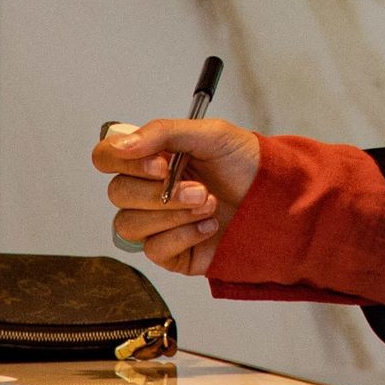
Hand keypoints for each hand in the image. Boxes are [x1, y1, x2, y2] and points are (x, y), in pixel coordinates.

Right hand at [90, 118, 260, 276]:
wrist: (276, 197)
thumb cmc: (245, 163)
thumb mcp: (212, 134)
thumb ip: (164, 132)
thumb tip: (123, 142)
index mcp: (152, 157)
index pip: (107, 157)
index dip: (124, 162)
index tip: (161, 165)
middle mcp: (148, 189)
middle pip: (117, 194)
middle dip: (161, 194)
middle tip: (200, 189)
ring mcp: (157, 223)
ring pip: (130, 225)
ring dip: (174, 215)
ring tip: (208, 205)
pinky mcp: (170, 252)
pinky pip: (154, 250)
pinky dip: (184, 236)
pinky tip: (208, 226)